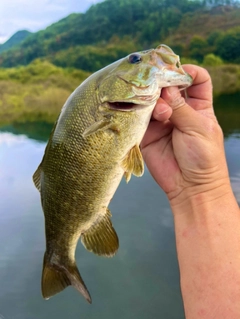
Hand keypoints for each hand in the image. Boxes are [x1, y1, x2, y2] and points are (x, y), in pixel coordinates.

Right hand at [141, 65, 229, 203]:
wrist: (190, 187)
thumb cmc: (203, 157)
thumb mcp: (197, 128)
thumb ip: (179, 107)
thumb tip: (165, 87)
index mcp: (199, 106)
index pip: (196, 80)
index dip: (188, 72)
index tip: (179, 73)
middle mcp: (179, 110)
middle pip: (170, 87)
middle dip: (164, 84)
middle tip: (159, 86)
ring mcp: (162, 121)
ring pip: (154, 100)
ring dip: (153, 101)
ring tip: (161, 112)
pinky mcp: (147, 133)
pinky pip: (141, 117)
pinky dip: (139, 112)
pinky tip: (142, 113)